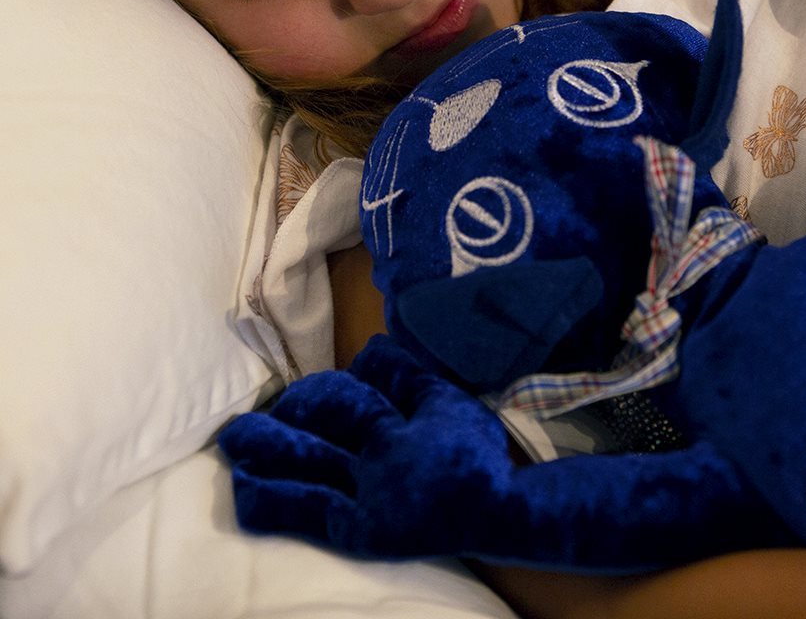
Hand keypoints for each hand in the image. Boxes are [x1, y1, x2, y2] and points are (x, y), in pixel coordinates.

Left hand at [219, 336, 514, 557]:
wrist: (496, 513)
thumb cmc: (475, 453)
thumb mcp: (448, 403)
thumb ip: (407, 376)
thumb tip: (369, 348)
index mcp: (400, 429)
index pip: (353, 398)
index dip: (324, 388)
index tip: (304, 384)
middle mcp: (375, 464)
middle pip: (321, 431)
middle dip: (286, 416)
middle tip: (251, 413)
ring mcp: (363, 502)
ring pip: (306, 469)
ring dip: (267, 452)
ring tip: (234, 441)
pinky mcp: (356, 533)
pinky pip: (307, 513)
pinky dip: (273, 500)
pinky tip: (247, 488)